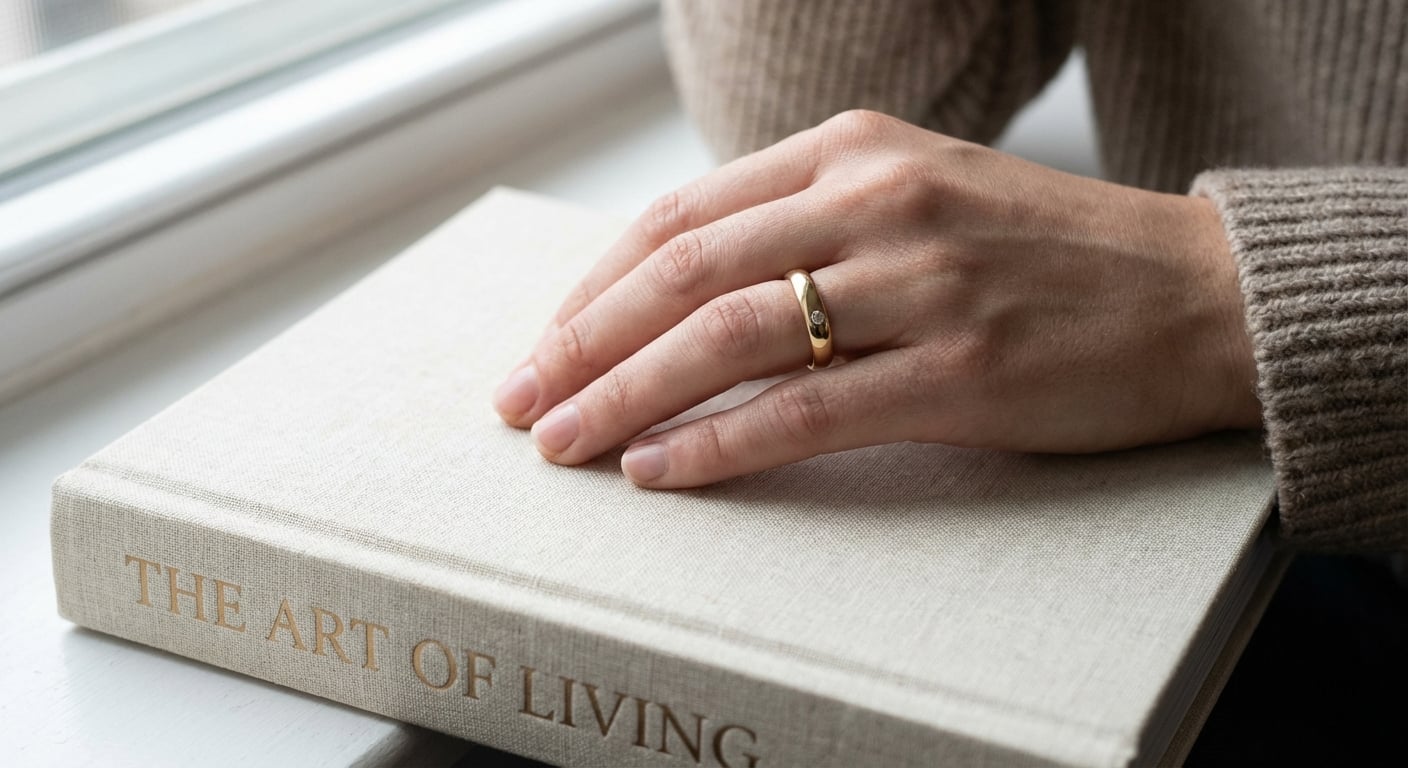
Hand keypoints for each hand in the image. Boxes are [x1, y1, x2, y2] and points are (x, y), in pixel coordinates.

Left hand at [493, 110, 1261, 486]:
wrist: (1195, 293)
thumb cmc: (1047, 253)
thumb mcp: (920, 192)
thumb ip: (810, 221)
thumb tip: (687, 291)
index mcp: (854, 148)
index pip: (682, 216)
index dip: (595, 287)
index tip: (545, 344)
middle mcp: (876, 200)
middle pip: (683, 272)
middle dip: (582, 344)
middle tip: (521, 403)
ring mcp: (919, 281)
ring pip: (727, 337)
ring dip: (626, 397)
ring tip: (565, 446)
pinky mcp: (961, 368)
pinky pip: (807, 409)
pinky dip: (720, 444)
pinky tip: (662, 472)